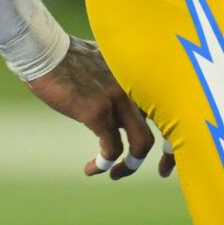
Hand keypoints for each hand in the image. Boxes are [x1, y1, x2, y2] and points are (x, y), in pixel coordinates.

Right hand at [26, 37, 173, 179]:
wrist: (46, 50)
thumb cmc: (72, 56)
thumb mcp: (109, 64)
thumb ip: (123, 85)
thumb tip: (122, 110)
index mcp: (143, 74)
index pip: (176, 104)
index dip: (177, 131)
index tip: (168, 151)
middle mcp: (138, 85)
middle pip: (170, 127)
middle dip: (169, 156)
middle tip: (162, 171)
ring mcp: (119, 99)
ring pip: (142, 145)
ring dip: (130, 166)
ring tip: (115, 173)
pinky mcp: (98, 111)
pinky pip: (110, 149)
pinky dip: (102, 164)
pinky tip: (91, 169)